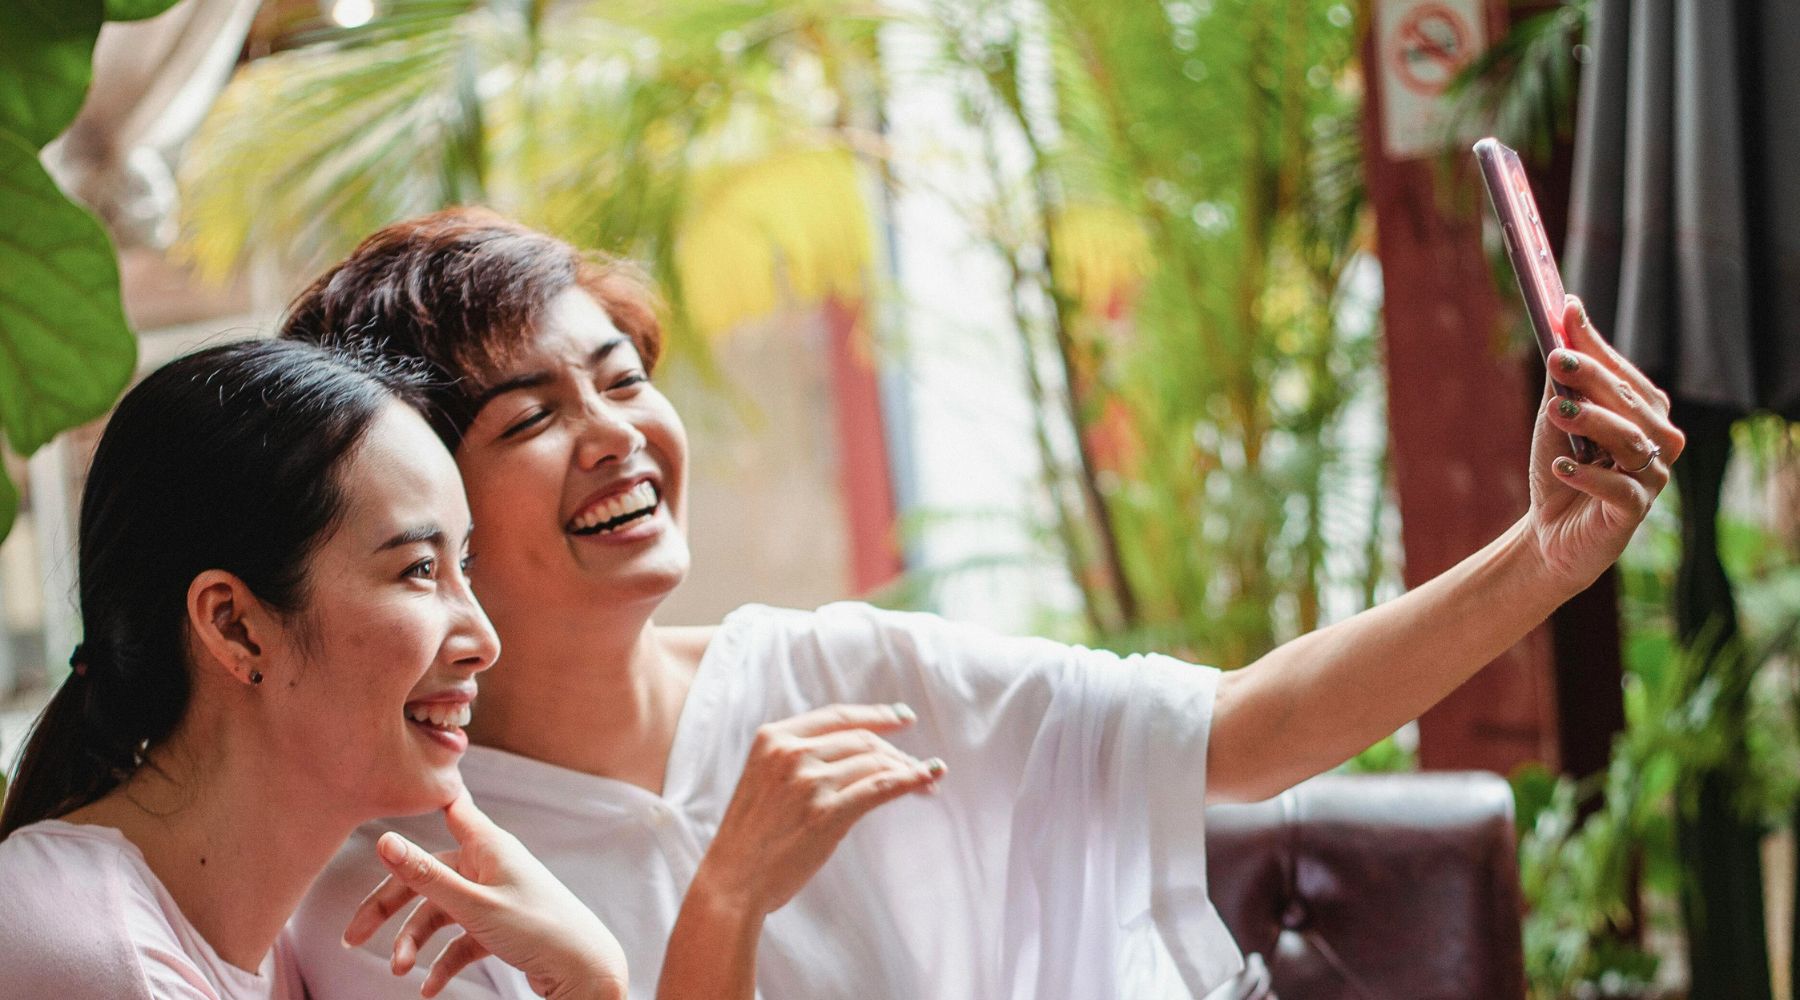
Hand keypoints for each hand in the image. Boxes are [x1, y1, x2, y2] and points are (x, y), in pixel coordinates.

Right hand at [343, 790, 627, 999]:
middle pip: (428, 876)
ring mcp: (495, 896)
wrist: (584, 971)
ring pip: (440, 912)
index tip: (394, 787)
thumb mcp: (473, 904)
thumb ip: (426, 877)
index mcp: (488, 847)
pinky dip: (442, 961)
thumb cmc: (539, 929)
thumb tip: (385, 841)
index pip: (452, 809)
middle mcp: (490, 866)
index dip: (426, 798)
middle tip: (353, 937)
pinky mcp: (500, 926)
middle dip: (389, 907)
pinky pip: (460, 940)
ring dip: (415, 942)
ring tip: (400, 970)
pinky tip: (429, 987)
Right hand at [691, 703, 944, 916]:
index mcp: (773, 738)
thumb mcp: (762, 779)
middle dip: (896, 751)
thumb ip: (795, 758)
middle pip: (862, 739)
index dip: (876, 715)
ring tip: (927, 782)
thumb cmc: (749, 839)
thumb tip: (854, 752)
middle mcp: (791, 753)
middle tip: (917, 765)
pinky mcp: (826, 813)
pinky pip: (881, 788)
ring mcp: (809, 782)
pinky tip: (928, 780)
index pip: (838, 716)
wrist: (731, 883)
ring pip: (875, 762)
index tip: (903, 718)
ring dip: (907, 769)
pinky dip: (911, 780)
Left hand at [1523, 295, 1685, 590]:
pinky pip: (1620, 489)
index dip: (1596, 346)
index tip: (1567, 314)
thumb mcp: (1556, 421)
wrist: (1551, 532)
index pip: (1624, 373)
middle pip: (1630, 403)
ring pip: (1631, 441)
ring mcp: (1652, 477)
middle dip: (1592, 378)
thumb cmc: (1563, 467)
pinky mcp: (1634, 512)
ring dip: (1592, 423)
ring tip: (1554, 412)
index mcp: (1645, 412)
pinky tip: (1561, 465)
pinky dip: (1590, 476)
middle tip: (1556, 360)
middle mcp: (1659, 441)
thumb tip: (1564, 320)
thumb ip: (1563, 380)